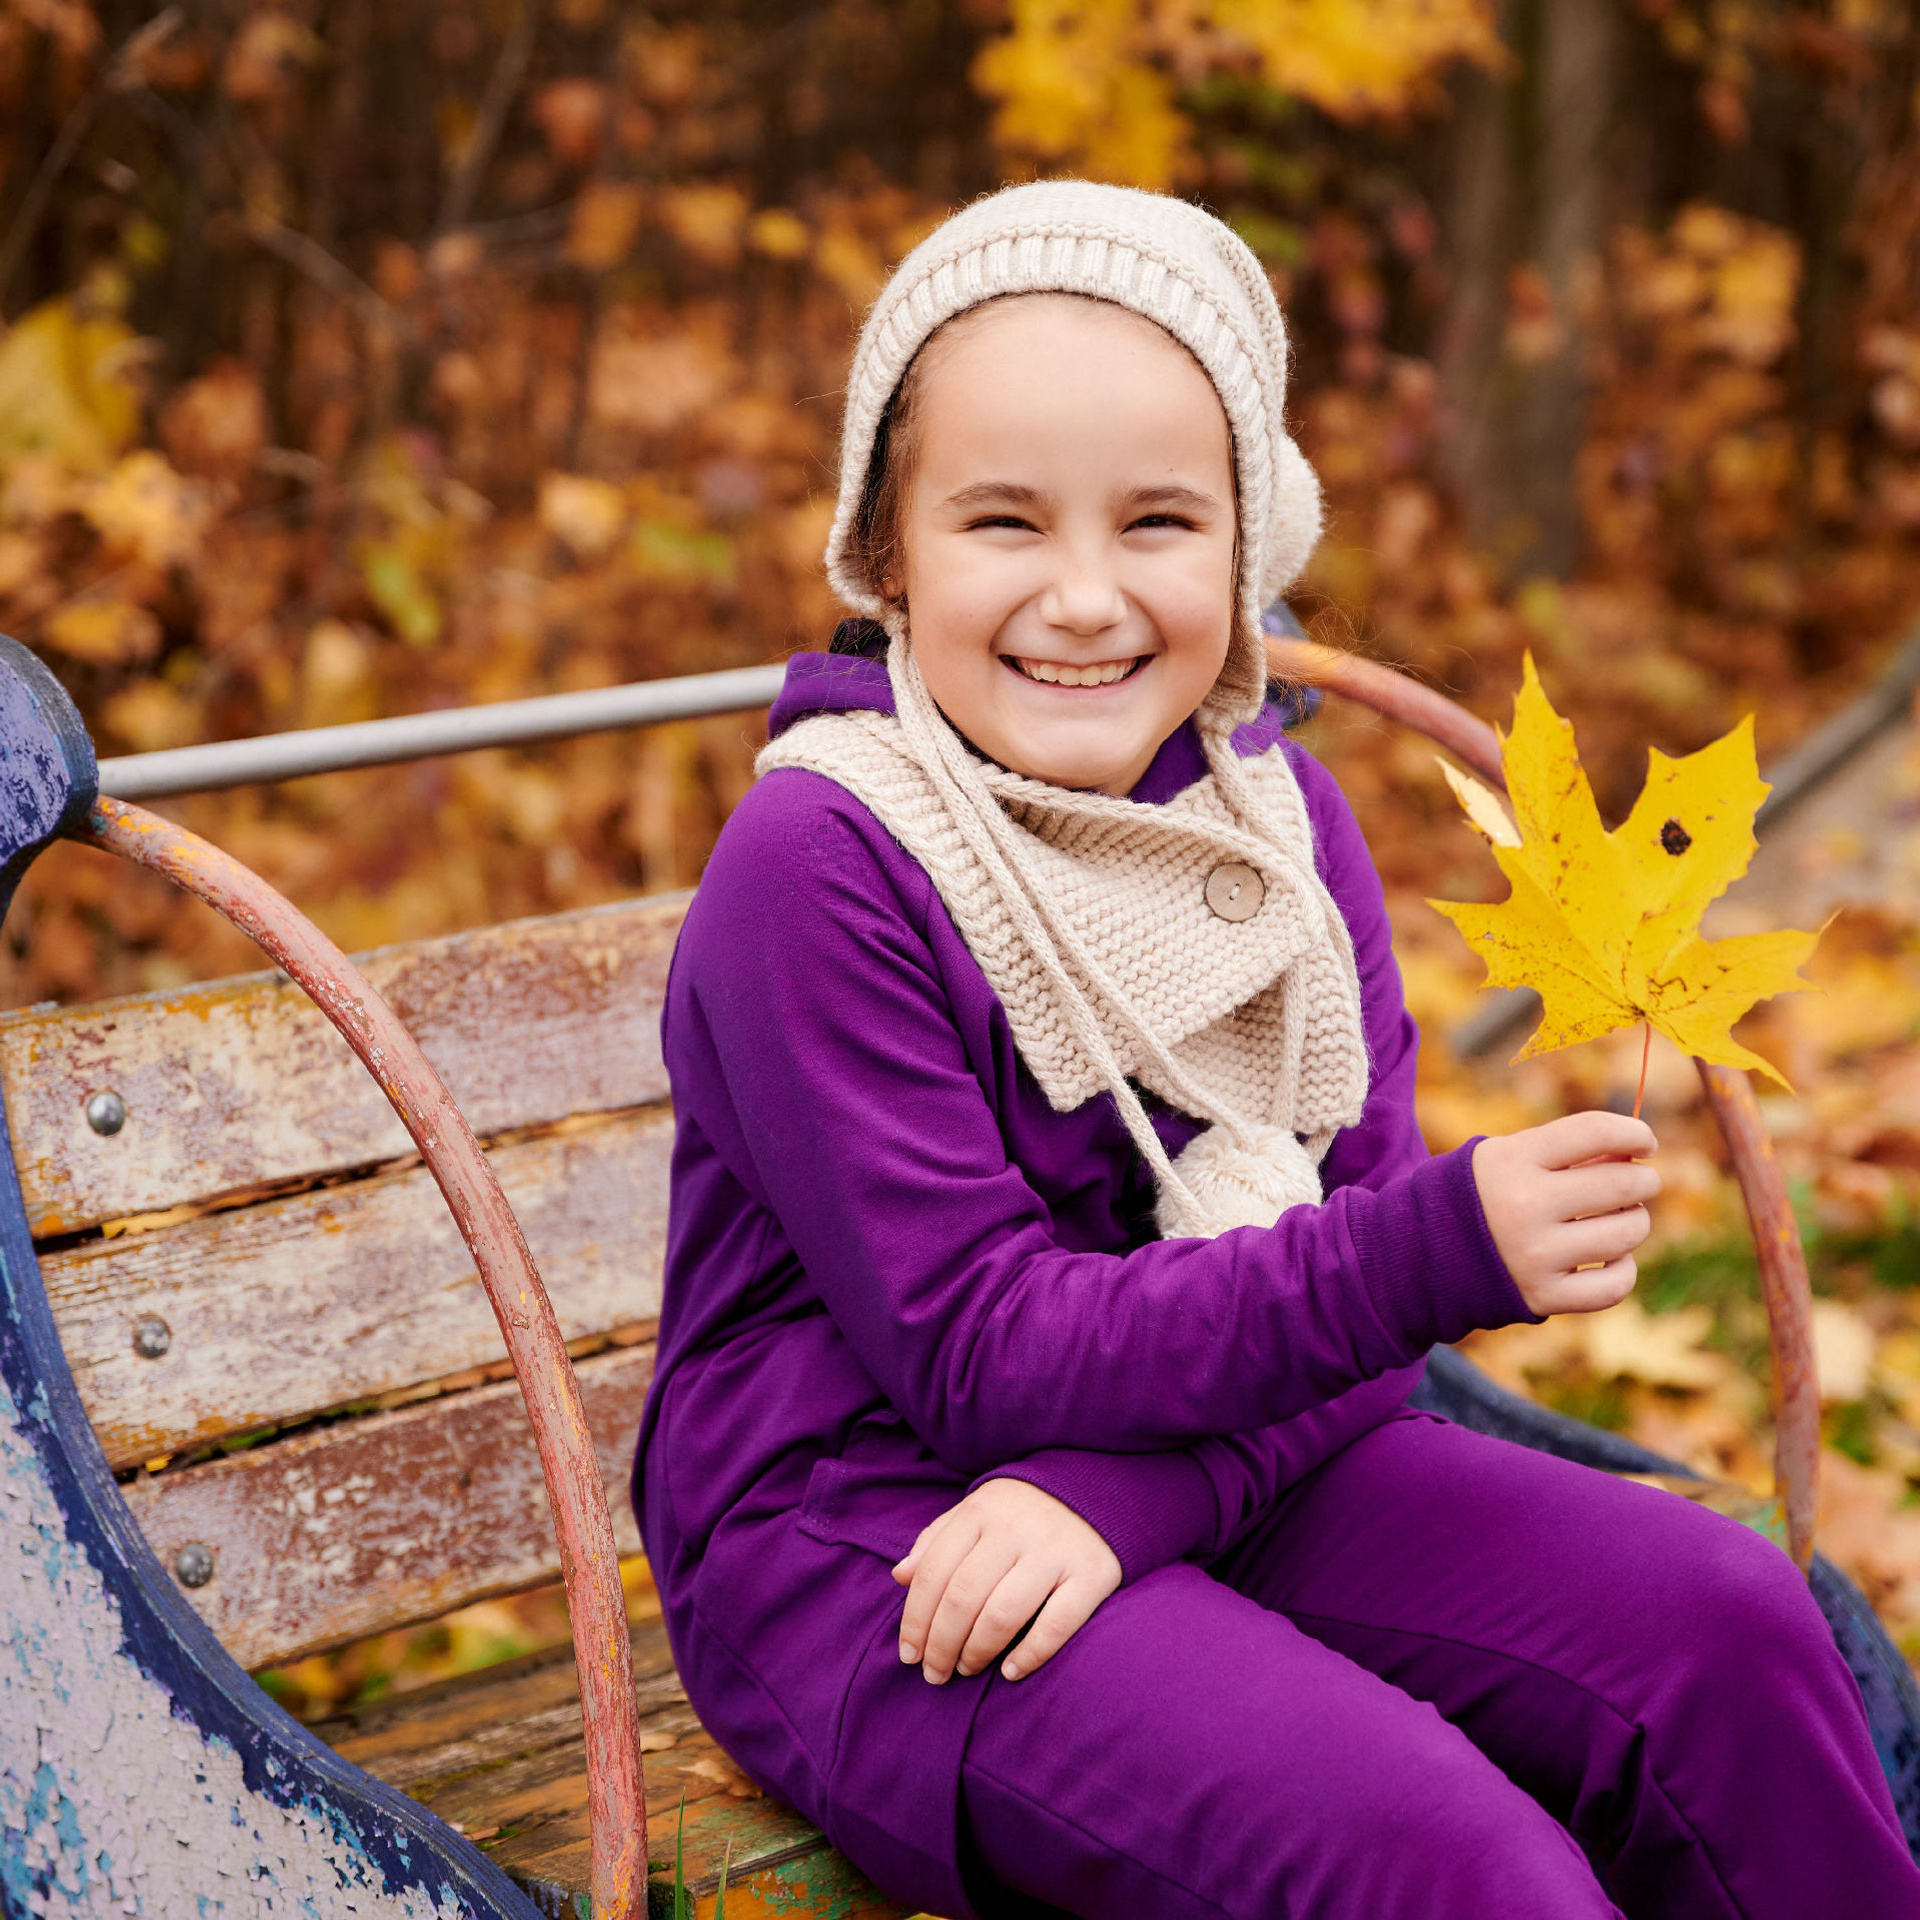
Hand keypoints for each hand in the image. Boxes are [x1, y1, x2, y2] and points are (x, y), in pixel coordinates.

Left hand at [892, 1478, 1121, 1684]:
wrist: (1096, 1489)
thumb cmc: (1021, 1511)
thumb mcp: (976, 1512)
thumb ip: (937, 1542)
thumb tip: (900, 1576)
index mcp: (980, 1511)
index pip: (935, 1572)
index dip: (915, 1619)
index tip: (909, 1654)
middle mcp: (1015, 1528)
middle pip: (963, 1598)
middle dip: (941, 1645)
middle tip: (935, 1674)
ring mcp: (1055, 1551)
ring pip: (1002, 1614)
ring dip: (977, 1652)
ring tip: (967, 1668)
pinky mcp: (1092, 1574)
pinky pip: (1057, 1624)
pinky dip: (1029, 1655)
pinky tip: (1010, 1671)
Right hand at [1472, 1111, 1660, 1316]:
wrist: (1425, 1250)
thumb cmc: (1485, 1193)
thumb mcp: (1509, 1156)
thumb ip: (1567, 1151)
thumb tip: (1635, 1156)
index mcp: (1512, 1160)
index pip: (1594, 1131)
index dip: (1634, 1132)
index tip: (1644, 1142)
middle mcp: (1523, 1206)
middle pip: (1622, 1184)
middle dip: (1644, 1180)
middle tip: (1639, 1183)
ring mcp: (1533, 1255)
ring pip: (1626, 1233)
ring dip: (1634, 1221)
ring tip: (1617, 1218)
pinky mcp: (1542, 1296)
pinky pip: (1615, 1285)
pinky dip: (1623, 1269)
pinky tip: (1610, 1258)